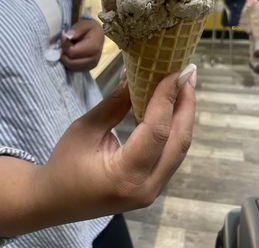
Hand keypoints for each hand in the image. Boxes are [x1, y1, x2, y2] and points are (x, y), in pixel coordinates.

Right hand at [32, 70, 195, 229]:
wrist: (56, 201)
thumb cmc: (64, 164)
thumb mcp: (86, 128)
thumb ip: (116, 104)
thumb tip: (138, 76)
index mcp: (126, 175)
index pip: (157, 131)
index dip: (168, 98)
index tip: (175, 71)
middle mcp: (147, 188)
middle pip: (179, 141)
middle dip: (187, 105)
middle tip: (187, 74)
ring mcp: (153, 190)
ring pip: (179, 148)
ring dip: (184, 116)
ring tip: (184, 86)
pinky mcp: (153, 185)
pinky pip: (171, 154)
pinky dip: (175, 129)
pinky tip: (174, 108)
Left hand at [61, 20, 103, 71]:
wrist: (98, 35)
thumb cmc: (90, 29)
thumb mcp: (85, 24)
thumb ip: (77, 29)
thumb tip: (68, 36)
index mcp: (94, 47)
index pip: (72, 52)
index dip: (64, 46)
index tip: (63, 38)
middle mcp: (94, 59)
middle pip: (71, 62)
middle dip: (63, 54)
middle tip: (62, 45)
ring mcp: (91, 65)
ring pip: (71, 67)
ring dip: (65, 59)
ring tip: (66, 49)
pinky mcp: (88, 68)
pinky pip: (74, 69)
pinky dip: (69, 63)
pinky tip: (69, 55)